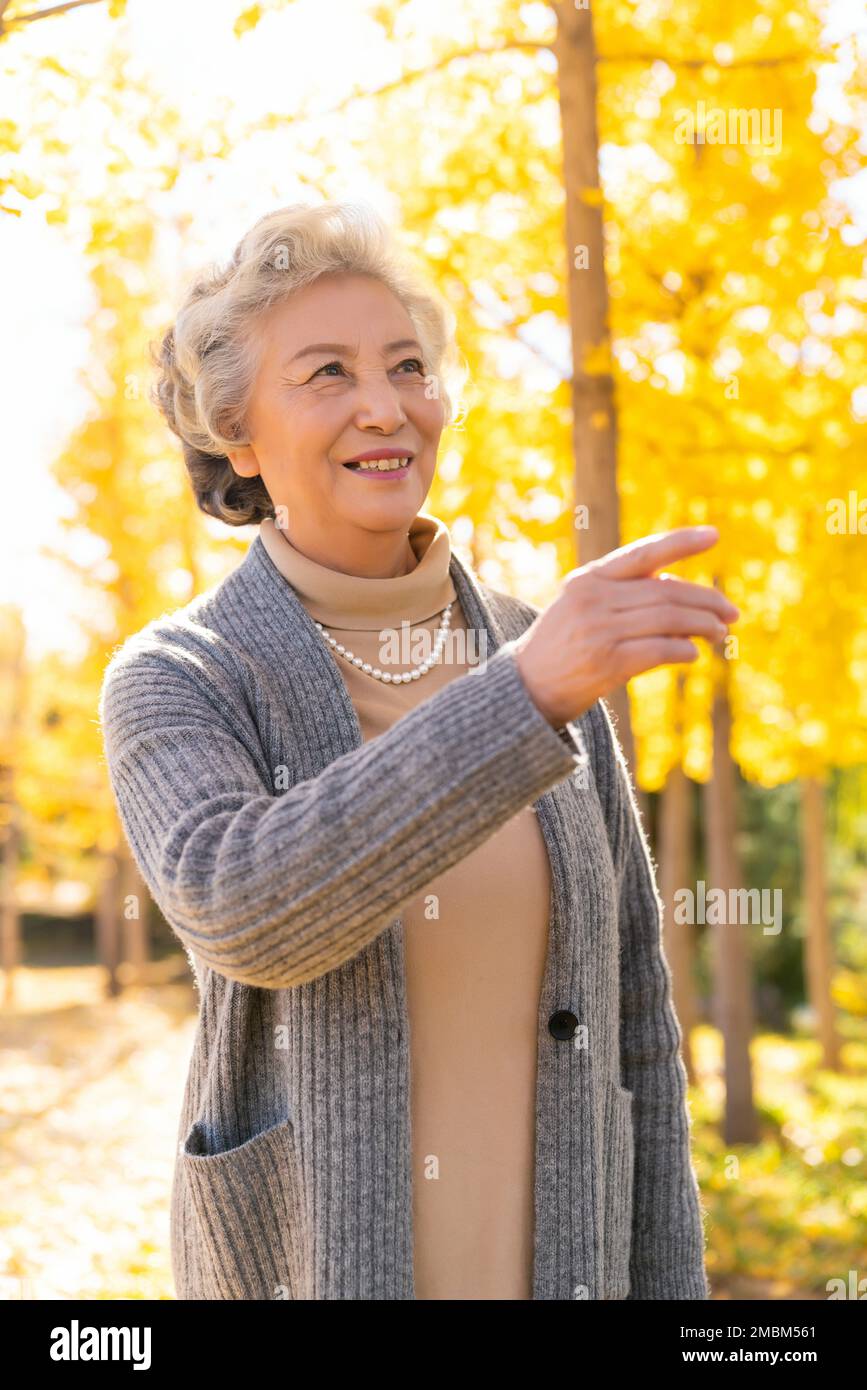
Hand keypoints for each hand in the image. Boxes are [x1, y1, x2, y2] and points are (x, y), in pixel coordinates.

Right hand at [512, 526, 738, 727]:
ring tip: (720, 633)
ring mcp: (599, 631)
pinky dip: (683, 650)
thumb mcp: (583, 606)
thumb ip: (625, 593)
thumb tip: (679, 589)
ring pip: (668, 619)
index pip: (642, 554)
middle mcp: (594, 600)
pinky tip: (694, 654)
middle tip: (731, 612)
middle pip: (666, 592)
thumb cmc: (562, 646)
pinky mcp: (606, 663)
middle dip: (706, 601)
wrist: (525, 688)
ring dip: (702, 626)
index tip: (714, 535)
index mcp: (589, 579)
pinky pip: (659, 650)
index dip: (680, 542)